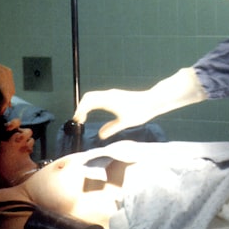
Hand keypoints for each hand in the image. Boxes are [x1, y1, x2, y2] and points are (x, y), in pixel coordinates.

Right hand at [0, 58, 14, 114]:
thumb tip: (2, 103)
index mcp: (8, 73)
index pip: (10, 89)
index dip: (7, 99)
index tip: (2, 107)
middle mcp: (9, 74)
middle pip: (11, 93)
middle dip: (6, 103)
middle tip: (0, 111)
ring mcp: (6, 77)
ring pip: (8, 96)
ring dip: (4, 106)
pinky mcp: (1, 82)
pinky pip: (5, 96)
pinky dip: (2, 105)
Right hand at [72, 68, 207, 139]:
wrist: (151, 101)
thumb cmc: (139, 111)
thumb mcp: (124, 123)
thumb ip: (111, 129)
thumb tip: (100, 136)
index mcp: (108, 100)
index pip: (88, 103)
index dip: (80, 111)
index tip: (77, 121)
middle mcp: (108, 94)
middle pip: (88, 97)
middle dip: (80, 107)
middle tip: (78, 120)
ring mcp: (111, 93)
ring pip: (93, 96)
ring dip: (86, 105)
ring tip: (84, 117)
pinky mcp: (114, 94)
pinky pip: (99, 96)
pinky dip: (92, 103)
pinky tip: (94, 111)